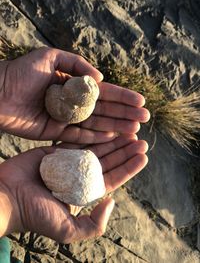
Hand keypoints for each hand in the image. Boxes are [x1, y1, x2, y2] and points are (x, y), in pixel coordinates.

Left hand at [0, 47, 149, 142]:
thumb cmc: (22, 72)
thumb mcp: (51, 57)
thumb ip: (77, 65)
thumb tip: (100, 79)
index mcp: (74, 85)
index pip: (104, 92)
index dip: (123, 96)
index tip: (141, 101)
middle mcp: (74, 104)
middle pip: (104, 110)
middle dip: (125, 114)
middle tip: (144, 118)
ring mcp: (67, 119)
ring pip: (96, 124)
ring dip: (116, 127)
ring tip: (134, 130)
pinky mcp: (57, 133)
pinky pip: (80, 137)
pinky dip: (96, 137)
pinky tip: (112, 137)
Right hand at [0, 135, 147, 241]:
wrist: (6, 198)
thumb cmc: (35, 216)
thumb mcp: (68, 230)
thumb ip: (93, 224)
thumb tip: (112, 202)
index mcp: (84, 193)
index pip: (112, 178)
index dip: (129, 167)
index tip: (143, 155)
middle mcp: (79, 177)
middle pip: (107, 161)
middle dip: (124, 150)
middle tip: (139, 139)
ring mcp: (68, 163)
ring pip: (95, 148)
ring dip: (112, 140)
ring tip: (128, 130)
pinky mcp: (55, 151)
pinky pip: (76, 139)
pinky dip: (91, 134)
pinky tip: (105, 127)